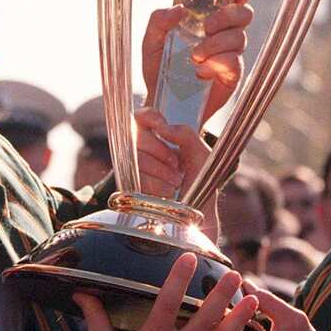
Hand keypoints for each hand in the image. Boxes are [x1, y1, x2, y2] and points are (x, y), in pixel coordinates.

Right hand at [134, 106, 219, 236]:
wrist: (195, 214)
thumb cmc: (200, 182)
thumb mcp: (201, 154)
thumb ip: (185, 134)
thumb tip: (163, 127)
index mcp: (160, 137)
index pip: (143, 116)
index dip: (149, 117)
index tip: (161, 126)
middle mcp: (143, 150)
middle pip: (136, 135)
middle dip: (159, 150)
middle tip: (176, 165)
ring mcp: (134, 168)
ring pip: (136, 158)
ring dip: (161, 171)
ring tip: (175, 182)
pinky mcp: (129, 186)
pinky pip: (136, 178)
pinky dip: (156, 185)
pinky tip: (166, 193)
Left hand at [141, 0, 254, 124]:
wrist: (162, 104)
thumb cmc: (159, 70)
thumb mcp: (151, 41)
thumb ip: (159, 20)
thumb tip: (179, 8)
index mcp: (206, 20)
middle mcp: (222, 34)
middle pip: (244, 13)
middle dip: (227, 14)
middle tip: (207, 26)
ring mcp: (230, 54)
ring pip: (239, 36)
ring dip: (215, 44)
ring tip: (194, 57)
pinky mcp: (232, 75)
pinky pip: (234, 60)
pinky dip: (216, 63)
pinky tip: (201, 71)